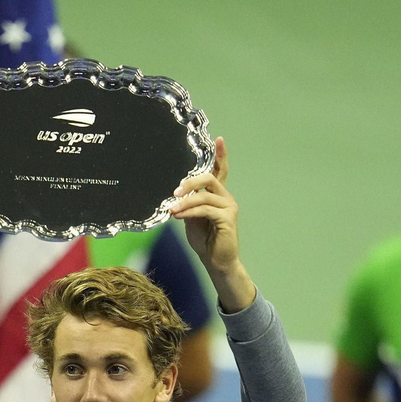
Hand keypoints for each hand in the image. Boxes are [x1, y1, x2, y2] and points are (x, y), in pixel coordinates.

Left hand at [173, 137, 253, 310]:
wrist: (216, 262)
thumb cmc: (205, 241)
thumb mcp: (192, 219)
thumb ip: (188, 205)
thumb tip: (176, 197)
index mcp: (218, 195)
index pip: (221, 171)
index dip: (220, 155)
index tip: (218, 139)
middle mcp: (226, 198)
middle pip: (209, 178)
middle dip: (190, 182)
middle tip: (175, 191)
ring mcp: (228, 207)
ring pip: (204, 196)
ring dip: (184, 202)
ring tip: (172, 210)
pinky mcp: (227, 219)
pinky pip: (205, 209)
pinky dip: (190, 211)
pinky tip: (179, 216)